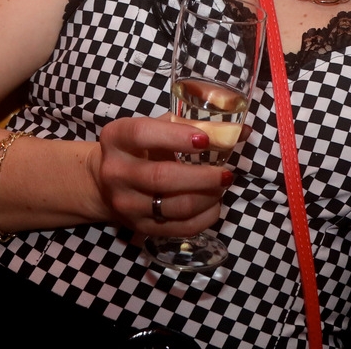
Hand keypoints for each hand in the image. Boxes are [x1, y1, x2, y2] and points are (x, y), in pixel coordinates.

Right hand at [87, 116, 231, 236]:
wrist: (107, 183)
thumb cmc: (143, 147)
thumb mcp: (159, 127)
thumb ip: (196, 124)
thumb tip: (243, 130)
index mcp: (117, 138)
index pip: (142, 134)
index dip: (176, 136)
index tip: (205, 141)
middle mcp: (115, 172)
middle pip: (161, 177)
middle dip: (201, 176)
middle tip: (226, 173)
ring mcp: (125, 204)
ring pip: (174, 207)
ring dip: (207, 197)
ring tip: (222, 185)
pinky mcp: (140, 228)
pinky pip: (179, 228)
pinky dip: (205, 217)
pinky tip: (214, 203)